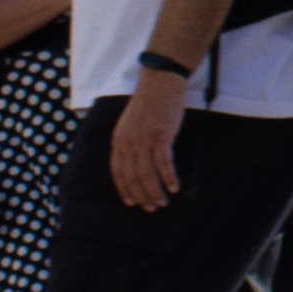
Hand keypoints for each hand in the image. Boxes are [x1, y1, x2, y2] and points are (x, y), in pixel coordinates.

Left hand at [112, 71, 189, 210]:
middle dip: (141, 196)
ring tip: (163, 202)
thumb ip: (128, 143)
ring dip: (155, 192)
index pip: (118, 172)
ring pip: (147, 174)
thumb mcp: (129, 124)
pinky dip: (169, 178)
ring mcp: (144, 140)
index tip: (132, 202)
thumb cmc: (148, 103)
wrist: (159, 83)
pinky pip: (164, 164)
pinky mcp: (161, 137)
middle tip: (151, 208)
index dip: (124, 190)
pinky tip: (174, 187)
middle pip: (132, 177)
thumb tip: (134, 164)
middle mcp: (128, 142)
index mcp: (118, 140)